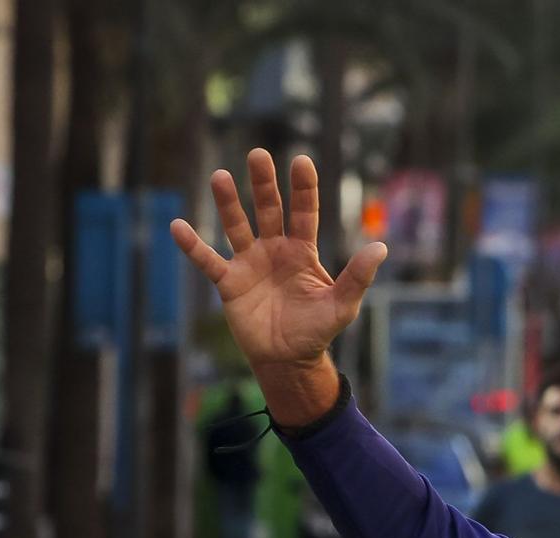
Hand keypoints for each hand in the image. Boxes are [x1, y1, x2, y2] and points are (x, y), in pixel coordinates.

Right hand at [169, 151, 387, 422]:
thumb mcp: (342, 305)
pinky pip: (208, 261)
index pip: (304, 212)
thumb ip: (358, 276)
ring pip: (237, 226)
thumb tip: (381, 247)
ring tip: (220, 176)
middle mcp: (274, 250)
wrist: (289, 359)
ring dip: (228, 203)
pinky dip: (193, 246)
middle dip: (264, 183)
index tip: (301, 160)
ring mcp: (249, 263)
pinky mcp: (229, 283)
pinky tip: (178, 226)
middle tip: (258, 155)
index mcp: (302, 251)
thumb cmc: (317, 330)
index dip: (303, 188)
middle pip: (268, 209)